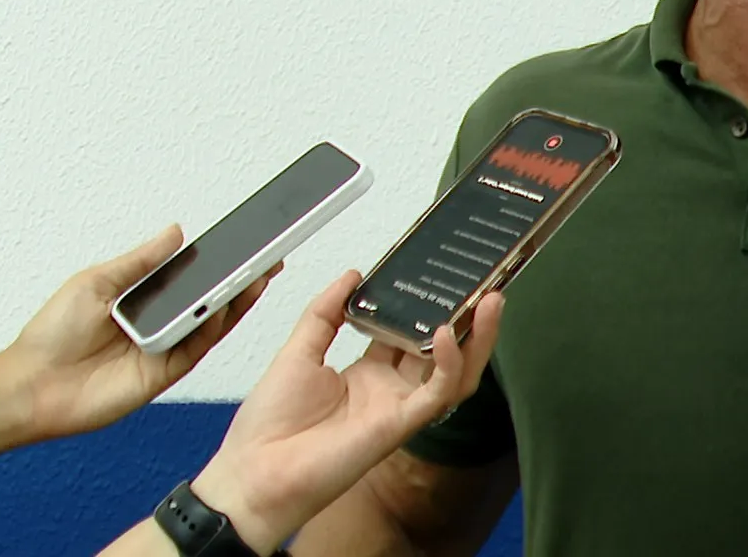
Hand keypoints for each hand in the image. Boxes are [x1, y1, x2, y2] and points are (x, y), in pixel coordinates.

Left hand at [2, 225, 274, 439]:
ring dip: (237, 301)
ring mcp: (166, 349)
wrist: (33, 385)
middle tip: (267, 258)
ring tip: (256, 276)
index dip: (220, 264)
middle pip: (212, 300)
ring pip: (214, 324)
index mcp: (145, 300)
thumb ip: (140, 261)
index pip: (192, 279)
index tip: (245, 244)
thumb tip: (174, 233)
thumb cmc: (52, 337)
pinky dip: (215, 329)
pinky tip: (225, 308)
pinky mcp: (165, 372)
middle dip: (241, 279)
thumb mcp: (96, 282)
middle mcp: (161, 325)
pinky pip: (198, 349)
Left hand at [186, 271, 501, 554]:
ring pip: (455, 373)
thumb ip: (325, 312)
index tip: (438, 275)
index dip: (426, 305)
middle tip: (484, 284)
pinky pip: (437, 392)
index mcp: (366, 374)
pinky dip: (450, 363)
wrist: (255, 473)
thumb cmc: (269, 425)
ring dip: (479, 339)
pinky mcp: (400, 424)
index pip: (408, 332)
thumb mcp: (297, 351)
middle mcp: (389, 390)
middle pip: (442, 351)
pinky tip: (447, 332)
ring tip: (491, 302)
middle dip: (468, 319)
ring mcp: (398, 407)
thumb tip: (352, 275)